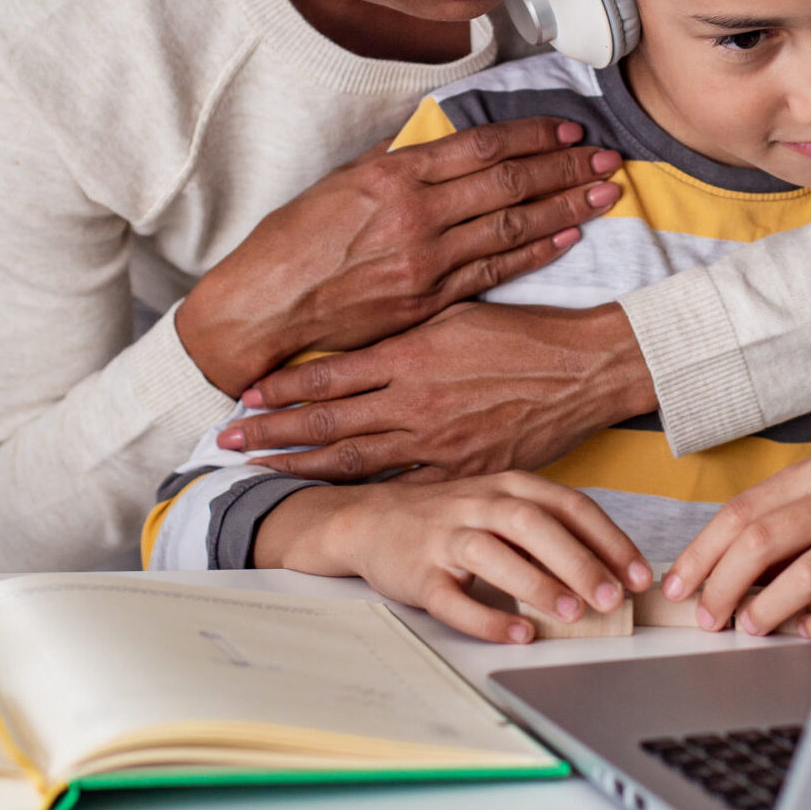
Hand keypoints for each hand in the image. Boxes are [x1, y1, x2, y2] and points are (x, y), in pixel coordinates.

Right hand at [175, 118, 622, 393]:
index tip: (569, 130)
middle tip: (608, 157)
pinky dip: (535, 252)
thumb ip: (394, 164)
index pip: (482, 146)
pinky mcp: (430, 299)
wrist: (266, 307)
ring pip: (513, 226)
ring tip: (605, 192)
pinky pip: (496, 271)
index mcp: (394, 174)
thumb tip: (436, 144)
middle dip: (565, 167)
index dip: (534, 135)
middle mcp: (416, 212)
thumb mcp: (339, 183)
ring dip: (565, 205)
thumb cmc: (293, 244)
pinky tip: (566, 237)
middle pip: (510, 182)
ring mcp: (427, 258)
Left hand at [218, 301, 653, 481]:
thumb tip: (362, 337)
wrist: (585, 369)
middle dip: (272, 434)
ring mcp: (437, 442)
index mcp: (410, 354)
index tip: (244, 394)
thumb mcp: (456, 312)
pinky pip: (403, 486)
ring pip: (354, 461)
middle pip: (327, 424)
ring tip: (261, 471)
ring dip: (303, 467)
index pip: (328, 376)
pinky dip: (364, 491)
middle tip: (226, 443)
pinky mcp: (463, 471)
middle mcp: (414, 402)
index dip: (281, 388)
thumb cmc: (524, 333)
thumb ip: (405, 331)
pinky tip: (334, 497)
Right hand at [254, 474, 654, 643]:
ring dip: (536, 583)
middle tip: (610, 597)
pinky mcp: (418, 573)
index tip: (637, 574)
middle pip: (533, 525)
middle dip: (577, 561)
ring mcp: (445, 537)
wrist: (371, 521)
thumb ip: (549, 529)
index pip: (569, 506)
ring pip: (494, 554)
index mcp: (510, 487)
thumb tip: (612, 569)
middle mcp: (479, 505)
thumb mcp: (501, 507)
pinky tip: (517, 634)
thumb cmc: (452, 519)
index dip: (608, 539)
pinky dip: (487, 617)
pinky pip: (454, 598)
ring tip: (571, 613)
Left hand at [661, 456, 810, 641]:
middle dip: (722, 585)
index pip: (738, 513)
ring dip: (767, 608)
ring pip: (803, 574)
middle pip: (759, 541)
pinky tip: (807, 629)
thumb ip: (781, 522)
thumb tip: (723, 571)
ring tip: (750, 626)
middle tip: (709, 617)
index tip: (679, 585)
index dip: (701, 554)